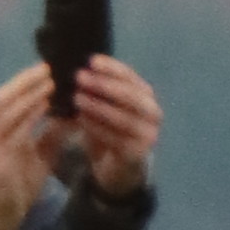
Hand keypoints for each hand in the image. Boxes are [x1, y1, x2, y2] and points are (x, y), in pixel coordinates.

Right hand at [0, 65, 61, 229]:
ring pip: (4, 111)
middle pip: (2, 98)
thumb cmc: (17, 189)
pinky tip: (46, 108)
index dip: (25, 82)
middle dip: (25, 81)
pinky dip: (30, 116)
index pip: (6, 98)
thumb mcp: (40, 157)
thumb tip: (73, 113)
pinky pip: (12, 133)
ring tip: (50, 82)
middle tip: (49, 68)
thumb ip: (52, 135)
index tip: (48, 69)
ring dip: (28, 95)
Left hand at [66, 51, 161, 196]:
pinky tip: (82, 120)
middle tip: (80, 78)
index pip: (130, 77)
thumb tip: (79, 70)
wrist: (117, 168)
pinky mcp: (138, 153)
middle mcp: (153, 113)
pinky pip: (117, 138)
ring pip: (124, 117)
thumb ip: (98, 91)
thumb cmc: (108, 132)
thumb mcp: (104, 108)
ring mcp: (149, 134)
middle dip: (104, 85)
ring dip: (98, 106)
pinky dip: (98, 128)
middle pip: (130, 95)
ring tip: (77, 98)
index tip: (91, 60)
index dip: (111, 68)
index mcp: (146, 96)